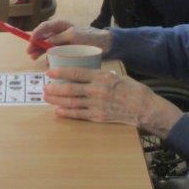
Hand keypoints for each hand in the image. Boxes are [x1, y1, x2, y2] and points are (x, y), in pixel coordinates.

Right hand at [27, 19, 111, 59]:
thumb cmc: (91, 37)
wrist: (106, 45)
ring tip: (34, 59)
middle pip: (43, 37)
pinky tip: (47, 64)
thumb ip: (59, 39)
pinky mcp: (67, 52)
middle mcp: (60, 33)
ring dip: (40, 52)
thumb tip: (46, 44)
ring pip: (47, 47)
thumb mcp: (74, 36)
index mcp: (61, 25)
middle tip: (30, 53)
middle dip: (35, 45)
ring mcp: (63, 43)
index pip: (44, 27)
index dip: (36, 33)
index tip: (31, 41)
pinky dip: (50, 59)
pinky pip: (55, 55)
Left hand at [44, 67, 182, 138]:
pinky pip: (79, 114)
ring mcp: (96, 105)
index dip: (60, 72)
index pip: (76, 73)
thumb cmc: (131, 89)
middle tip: (44, 87)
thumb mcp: (115, 76)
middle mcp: (96, 90)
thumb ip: (99, 75)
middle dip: (54, 88)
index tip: (49, 72)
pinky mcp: (98, 116)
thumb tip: (84, 73)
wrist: (144, 108)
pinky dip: (67, 113)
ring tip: (47, 97)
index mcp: (101, 77)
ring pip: (72, 102)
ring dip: (57, 100)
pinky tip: (58, 111)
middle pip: (70, 89)